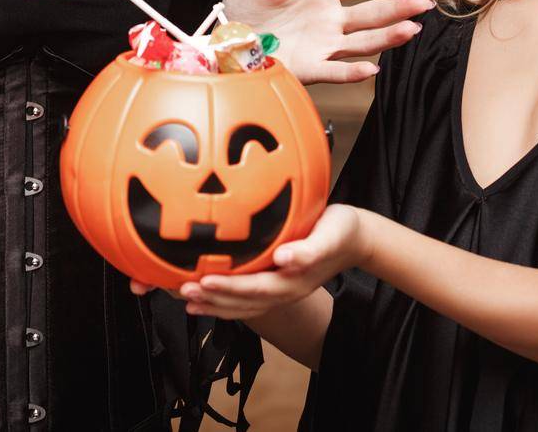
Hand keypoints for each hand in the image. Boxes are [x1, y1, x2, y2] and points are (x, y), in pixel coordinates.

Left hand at [159, 205, 366, 320]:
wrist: (355, 239)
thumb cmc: (341, 232)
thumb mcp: (330, 235)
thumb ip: (309, 250)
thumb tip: (285, 258)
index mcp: (293, 281)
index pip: (255, 289)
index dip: (228, 288)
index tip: (203, 280)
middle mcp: (283, 291)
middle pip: (242, 302)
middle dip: (211, 299)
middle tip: (182, 290)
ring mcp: (278, 290)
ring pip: (240, 305)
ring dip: (212, 303)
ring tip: (184, 297)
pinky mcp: (274, 282)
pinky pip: (244, 297)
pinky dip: (221, 298)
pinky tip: (204, 292)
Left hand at [222, 0, 433, 83]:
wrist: (223, 36)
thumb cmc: (247, 4)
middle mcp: (330, 19)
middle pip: (372, 13)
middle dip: (399, 7)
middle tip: (424, 3)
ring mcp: (323, 44)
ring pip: (363, 41)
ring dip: (387, 37)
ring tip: (412, 30)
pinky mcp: (309, 67)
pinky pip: (335, 71)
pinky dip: (353, 72)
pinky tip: (372, 67)